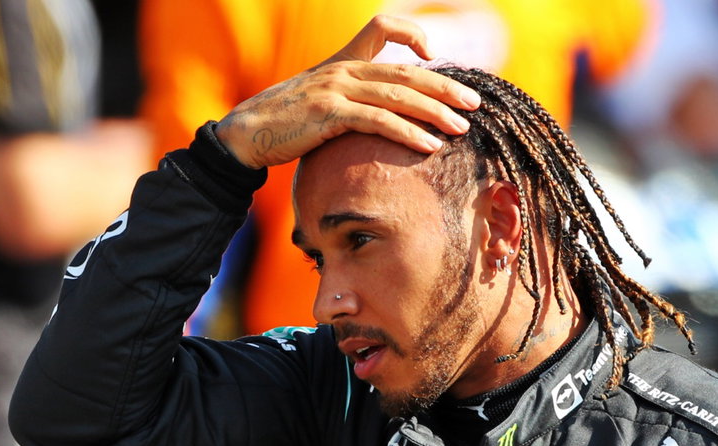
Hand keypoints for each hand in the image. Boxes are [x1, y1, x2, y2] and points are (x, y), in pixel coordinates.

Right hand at [214, 15, 481, 168]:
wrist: (245, 134)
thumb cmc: (283, 125)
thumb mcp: (318, 103)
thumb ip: (348, 102)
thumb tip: (378, 120)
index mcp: (342, 61)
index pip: (382, 26)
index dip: (412, 34)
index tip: (433, 56)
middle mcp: (343, 68)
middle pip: (405, 70)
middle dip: (444, 86)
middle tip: (472, 103)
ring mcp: (336, 88)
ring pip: (398, 95)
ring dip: (434, 112)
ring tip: (460, 128)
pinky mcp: (329, 113)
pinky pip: (379, 120)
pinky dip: (408, 133)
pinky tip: (428, 145)